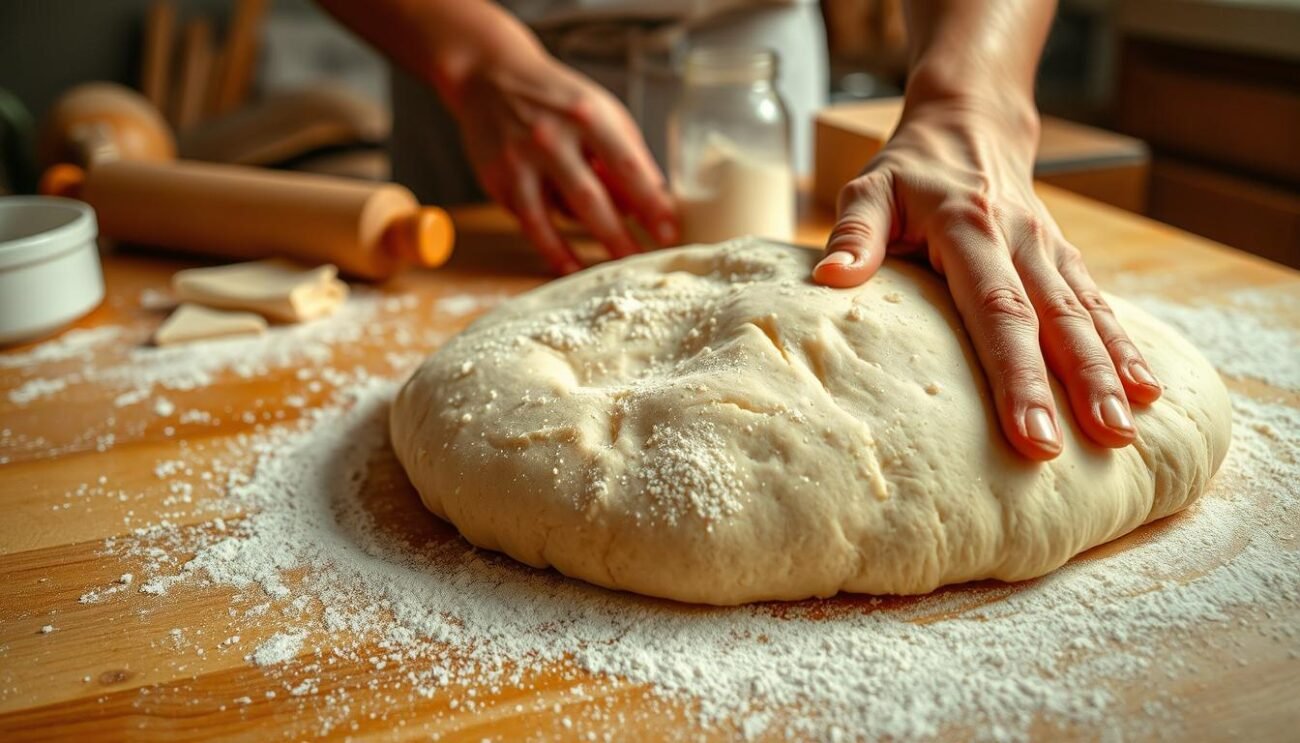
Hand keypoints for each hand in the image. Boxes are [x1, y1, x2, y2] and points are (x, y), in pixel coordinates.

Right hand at [452, 47, 677, 273]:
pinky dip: (551, 248)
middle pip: (591, 197)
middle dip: (620, 235)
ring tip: (614, 269)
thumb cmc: (557, 100)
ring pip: (554, 215)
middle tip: (644, 261)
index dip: (650, 203)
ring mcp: (520, 160)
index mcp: (587, 116)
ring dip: (586, 247)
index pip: (626, 166)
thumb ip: (624, 156)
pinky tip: (571, 267)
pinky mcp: (497, 179)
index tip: (669, 233)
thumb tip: (649, 207)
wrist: (490, 78)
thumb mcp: (599, 113)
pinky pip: (530, 221)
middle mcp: (551, 138)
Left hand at [812, 96, 1161, 459]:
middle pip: (1053, 318)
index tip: (1029, 430)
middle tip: (1101, 442)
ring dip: (1110, 371)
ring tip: (1128, 430)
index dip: (1017, 370)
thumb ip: (853, 232)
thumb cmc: (908, 171)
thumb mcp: (870, 189)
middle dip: (1080, 384)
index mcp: (968, 227)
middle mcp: (1019, 237)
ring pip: (1085, 313)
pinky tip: (1145, 389)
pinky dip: (1123, 345)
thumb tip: (830, 279)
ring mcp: (1048, 246)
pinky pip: (1097, 303)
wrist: (969, 122)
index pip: (997, 307)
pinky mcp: (1064, 255)